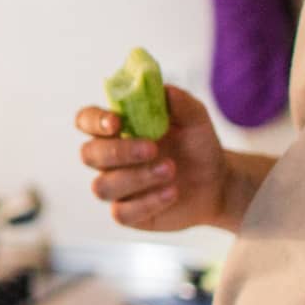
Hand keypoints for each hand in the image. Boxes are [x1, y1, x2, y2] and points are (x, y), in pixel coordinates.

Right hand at [75, 86, 237, 233]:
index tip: (116, 122)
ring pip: (103, 186)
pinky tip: (171, 193)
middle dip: (118, 151)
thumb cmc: (197, 145)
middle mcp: (109, 159)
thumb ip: (180, 102)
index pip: (86, 121)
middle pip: (89, 154)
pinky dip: (147, 202)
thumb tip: (164, 90)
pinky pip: (122, 212)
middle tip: (152, 148)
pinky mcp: (128, 214)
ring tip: (170, 170)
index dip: (94, 121)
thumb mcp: (195, 120)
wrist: (217, 183)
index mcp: (117, 129)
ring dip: (136, 178)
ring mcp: (116, 188)